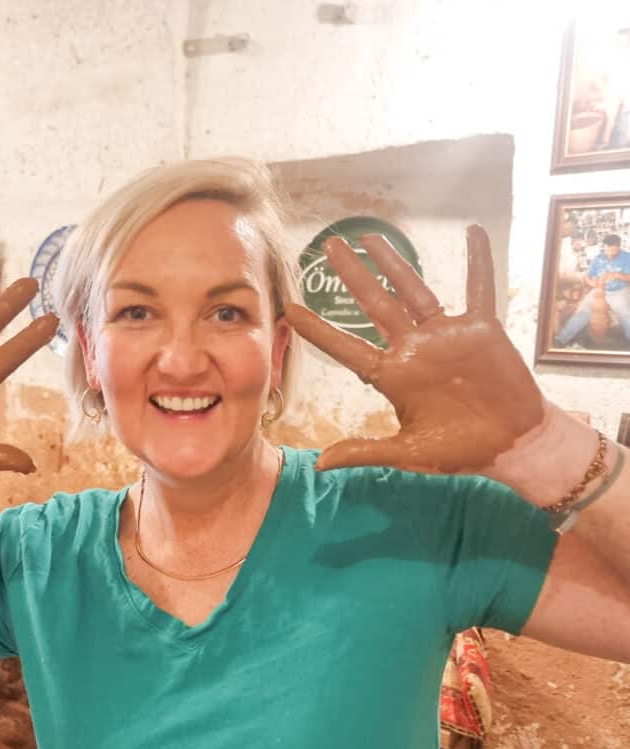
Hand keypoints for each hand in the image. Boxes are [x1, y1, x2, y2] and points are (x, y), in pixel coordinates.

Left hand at [284, 226, 543, 473]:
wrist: (511, 445)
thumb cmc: (459, 450)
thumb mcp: (409, 453)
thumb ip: (366, 451)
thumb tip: (321, 464)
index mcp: (392, 376)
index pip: (348, 347)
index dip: (319, 330)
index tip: (290, 310)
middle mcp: (413, 349)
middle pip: (374, 305)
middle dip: (352, 275)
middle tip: (328, 246)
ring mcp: (445, 336)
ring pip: (413, 290)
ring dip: (394, 262)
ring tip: (369, 236)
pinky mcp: (482, 330)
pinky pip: (480, 288)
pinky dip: (478, 261)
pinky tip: (473, 233)